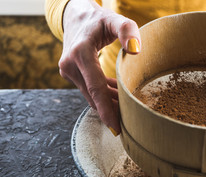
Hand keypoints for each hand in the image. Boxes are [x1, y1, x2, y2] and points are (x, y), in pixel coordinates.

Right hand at [59, 0, 139, 135]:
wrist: (77, 17)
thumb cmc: (99, 20)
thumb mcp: (114, 20)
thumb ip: (127, 31)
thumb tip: (135, 50)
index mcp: (80, 54)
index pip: (95, 88)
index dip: (106, 109)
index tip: (115, 128)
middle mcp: (70, 65)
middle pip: (94, 96)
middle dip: (111, 110)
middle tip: (131, 121)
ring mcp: (68, 71)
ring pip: (92, 95)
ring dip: (108, 102)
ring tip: (128, 107)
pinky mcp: (71, 74)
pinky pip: (90, 89)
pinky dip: (103, 94)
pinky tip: (118, 95)